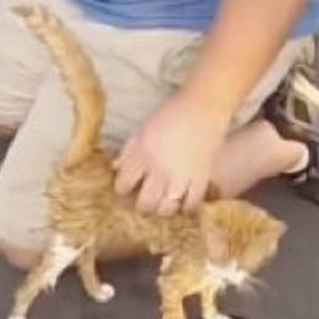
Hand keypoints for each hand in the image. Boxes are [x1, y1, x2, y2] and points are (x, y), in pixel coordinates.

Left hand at [114, 95, 226, 214]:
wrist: (203, 108)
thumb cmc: (169, 116)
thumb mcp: (141, 130)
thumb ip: (128, 152)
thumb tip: (115, 168)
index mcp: (141, 155)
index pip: (123, 185)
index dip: (122, 188)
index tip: (126, 186)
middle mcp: (159, 170)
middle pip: (145, 204)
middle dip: (142, 206)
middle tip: (144, 201)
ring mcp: (181, 177)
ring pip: (167, 209)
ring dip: (162, 209)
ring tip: (162, 203)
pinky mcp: (201, 179)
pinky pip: (191, 204)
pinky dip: (185, 208)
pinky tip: (182, 203)